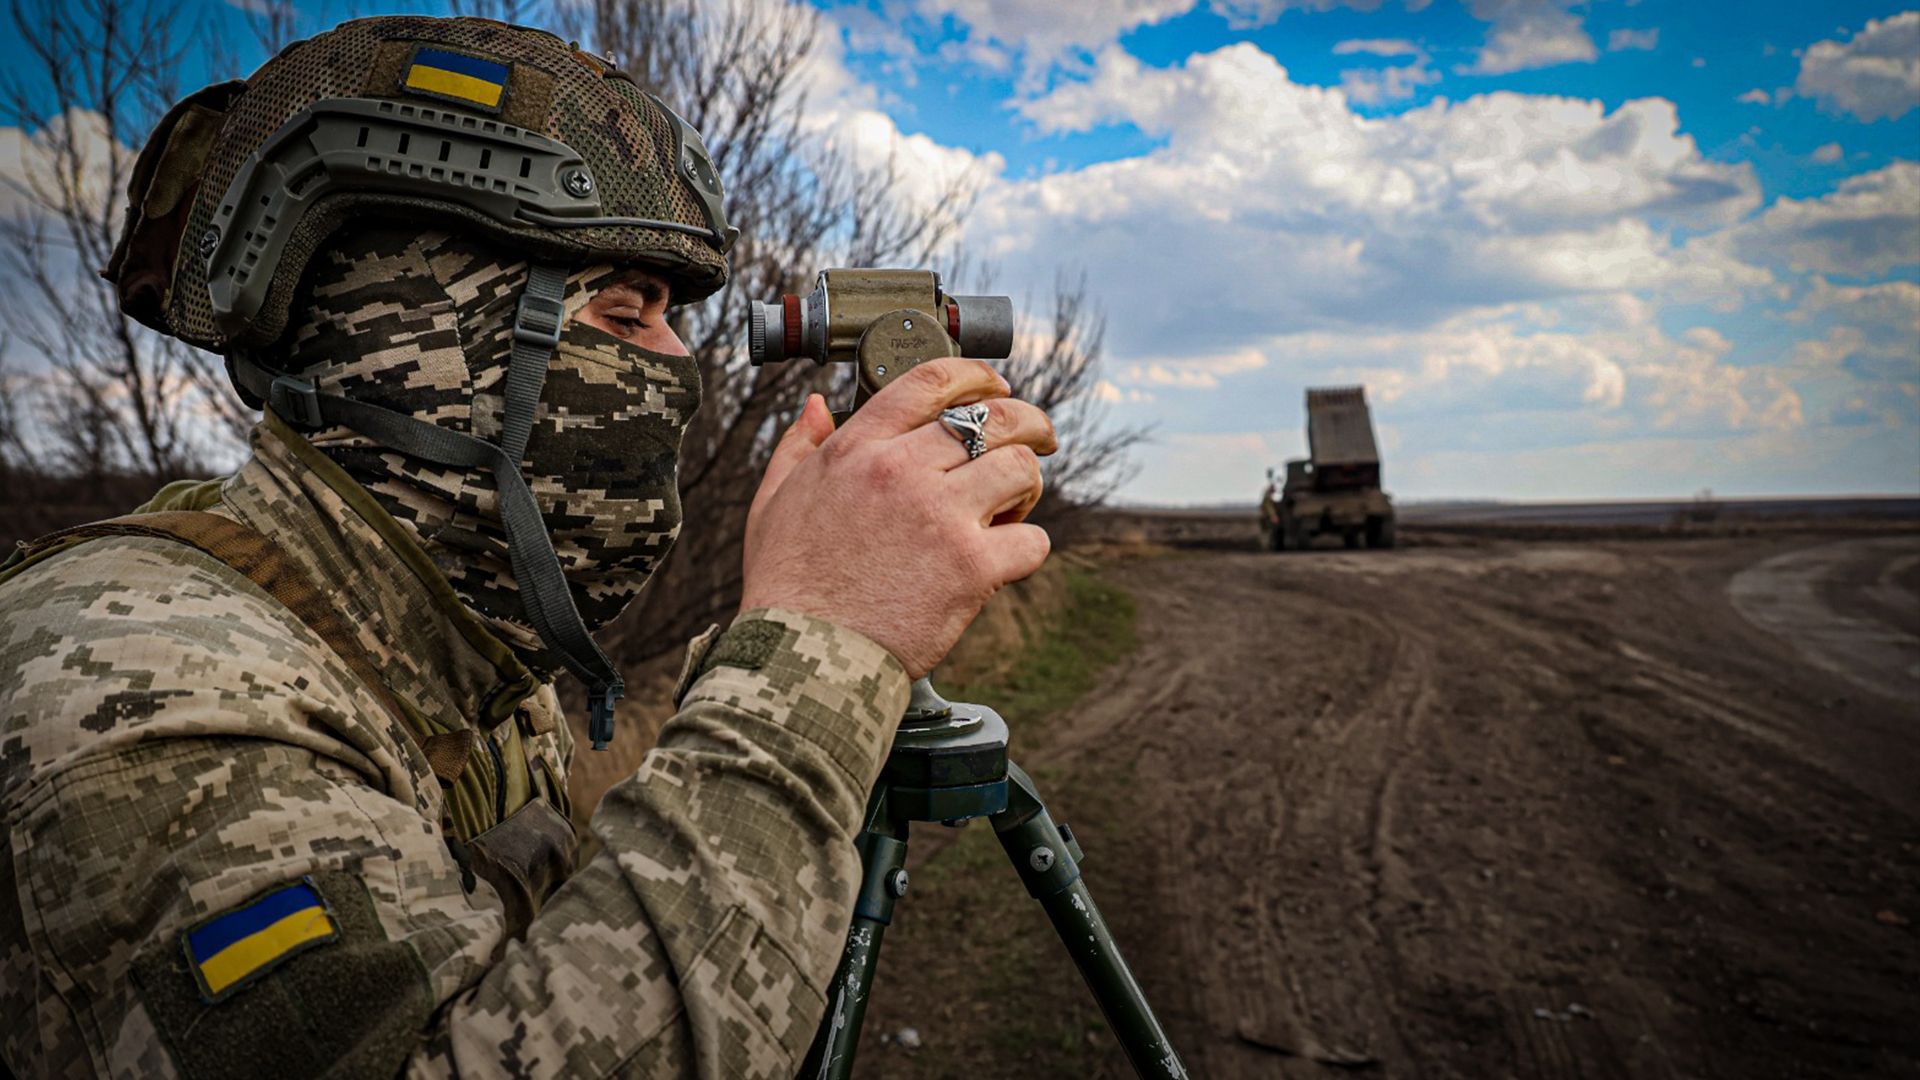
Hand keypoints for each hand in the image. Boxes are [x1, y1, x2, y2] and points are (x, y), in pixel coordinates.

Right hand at [739, 358, 1056, 677]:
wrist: (804, 656)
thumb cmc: (788, 584)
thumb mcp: (775, 500)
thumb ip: (799, 445)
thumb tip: (817, 405)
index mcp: (857, 449)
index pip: (931, 381)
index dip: (976, 375)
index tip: (995, 387)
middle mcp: (901, 472)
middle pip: (993, 419)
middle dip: (1028, 422)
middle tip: (1041, 438)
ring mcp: (940, 518)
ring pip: (1021, 469)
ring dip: (1027, 486)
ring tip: (1012, 507)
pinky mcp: (971, 568)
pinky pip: (1032, 540)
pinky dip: (1027, 548)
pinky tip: (1006, 558)